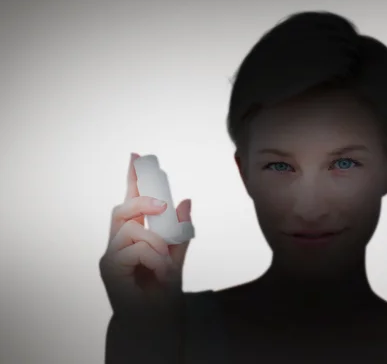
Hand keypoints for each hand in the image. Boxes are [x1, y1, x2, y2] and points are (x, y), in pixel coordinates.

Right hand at [100, 153, 192, 317]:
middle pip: (122, 208)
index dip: (133, 179)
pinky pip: (134, 249)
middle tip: (164, 206)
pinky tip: (160, 273)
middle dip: (142, 200)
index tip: (136, 156)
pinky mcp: (109, 269)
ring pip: (132, 228)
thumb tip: (187, 200)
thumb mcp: (178, 256)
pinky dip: (154, 259)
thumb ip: (180, 231)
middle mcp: (120, 242)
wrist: (156, 320)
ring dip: (156, 243)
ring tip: (166, 263)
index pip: (132, 202)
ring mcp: (112, 255)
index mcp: (136, 236)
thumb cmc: (162, 290)